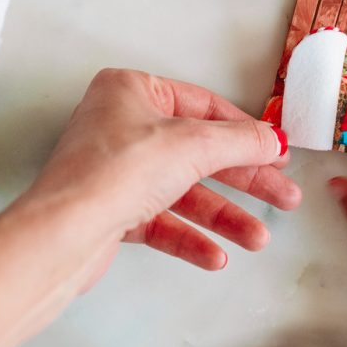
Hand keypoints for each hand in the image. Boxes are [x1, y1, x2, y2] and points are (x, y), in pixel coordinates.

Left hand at [0, 72, 298, 346]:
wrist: (63, 235)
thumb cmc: (116, 171)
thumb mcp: (191, 144)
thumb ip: (238, 141)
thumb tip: (273, 138)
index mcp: (133, 90)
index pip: (204, 106)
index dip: (245, 131)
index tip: (277, 152)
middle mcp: (122, 125)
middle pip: (199, 151)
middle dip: (243, 180)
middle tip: (283, 196)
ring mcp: (116, 170)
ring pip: (183, 190)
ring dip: (223, 215)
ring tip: (257, 238)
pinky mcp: (112, 211)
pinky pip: (161, 220)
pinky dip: (191, 237)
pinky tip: (217, 256)